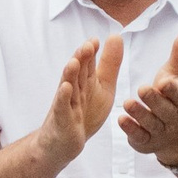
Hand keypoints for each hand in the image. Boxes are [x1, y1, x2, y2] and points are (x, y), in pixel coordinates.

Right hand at [38, 34, 123, 164]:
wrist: (64, 142)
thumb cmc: (84, 112)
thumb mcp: (103, 87)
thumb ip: (109, 63)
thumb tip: (115, 35)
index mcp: (84, 81)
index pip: (87, 64)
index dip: (91, 52)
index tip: (96, 40)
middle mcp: (74, 89)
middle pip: (77, 72)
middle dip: (81, 59)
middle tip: (88, 45)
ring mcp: (67, 104)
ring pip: (68, 87)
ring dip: (70, 75)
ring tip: (74, 62)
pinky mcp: (62, 119)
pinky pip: (62, 107)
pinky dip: (63, 97)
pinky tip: (65, 88)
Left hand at [118, 32, 177, 166]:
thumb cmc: (174, 96)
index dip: (172, 89)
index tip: (164, 82)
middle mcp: (172, 116)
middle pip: (164, 109)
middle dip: (154, 100)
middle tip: (142, 89)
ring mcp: (160, 131)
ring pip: (150, 123)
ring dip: (139, 114)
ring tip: (127, 103)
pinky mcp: (146, 142)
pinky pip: (139, 137)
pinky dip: (131, 129)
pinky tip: (121, 120)